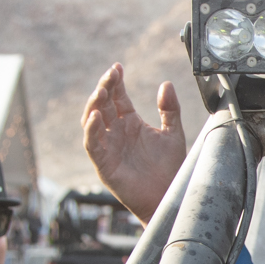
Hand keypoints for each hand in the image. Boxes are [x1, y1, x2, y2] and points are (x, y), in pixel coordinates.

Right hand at [81, 63, 189, 221]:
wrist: (167, 196)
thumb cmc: (169, 168)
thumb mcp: (173, 134)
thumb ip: (170, 110)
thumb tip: (166, 84)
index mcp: (130, 123)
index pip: (118, 97)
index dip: (116, 82)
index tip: (118, 67)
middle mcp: (116, 133)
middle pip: (103, 105)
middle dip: (104, 88)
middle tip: (110, 74)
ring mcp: (108, 147)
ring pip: (92, 121)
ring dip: (94, 105)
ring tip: (101, 92)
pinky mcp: (104, 164)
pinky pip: (92, 145)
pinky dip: (91, 130)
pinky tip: (95, 117)